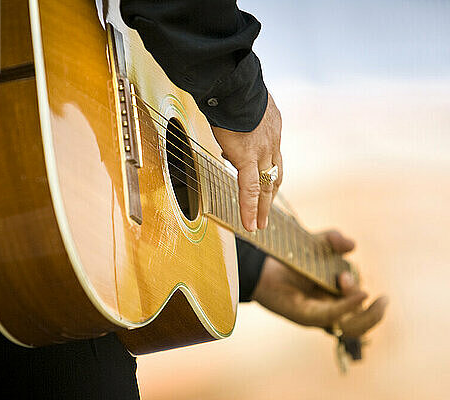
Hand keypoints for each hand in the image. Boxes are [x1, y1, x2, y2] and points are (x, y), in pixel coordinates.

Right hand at [211, 93, 281, 231]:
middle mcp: (272, 141)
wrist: (232, 84)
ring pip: (267, 186)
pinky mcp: (249, 158)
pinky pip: (251, 188)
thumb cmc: (231, 87)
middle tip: (268, 212)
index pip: (272, 155)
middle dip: (271, 196)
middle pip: (275, 175)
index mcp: (271, 126)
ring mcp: (263, 151)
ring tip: (260, 225)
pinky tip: (250, 225)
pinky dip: (250, 208)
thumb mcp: (240, 104)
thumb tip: (227, 129)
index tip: (266, 183)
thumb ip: (238, 119)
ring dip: (264, 208)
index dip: (269, 171)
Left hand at [252, 230, 387, 343]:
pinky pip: (329, 316)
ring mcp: (319, 315)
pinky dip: (345, 307)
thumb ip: (334, 240)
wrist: (261, 267)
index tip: (360, 283)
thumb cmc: (291, 259)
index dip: (368, 301)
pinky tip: (357, 295)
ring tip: (366, 296)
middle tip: (373, 295)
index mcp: (340, 299)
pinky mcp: (305, 315)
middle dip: (373, 312)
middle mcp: (331, 311)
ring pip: (352, 328)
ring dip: (365, 315)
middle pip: (362, 323)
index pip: (364, 309)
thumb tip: (352, 245)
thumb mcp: (317, 244)